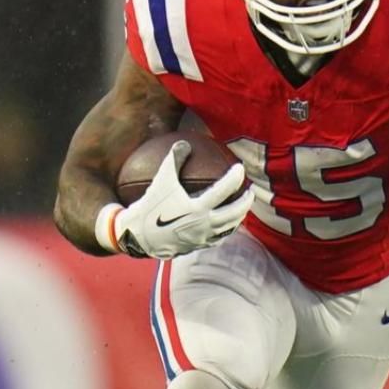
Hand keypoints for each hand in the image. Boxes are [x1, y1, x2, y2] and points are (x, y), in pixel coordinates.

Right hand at [109, 141, 251, 259]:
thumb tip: (184, 143)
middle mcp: (205, 224)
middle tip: (249, 190)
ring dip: (240, 216)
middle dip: (246, 201)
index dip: (235, 177)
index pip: (225, 190)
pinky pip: (219, 237)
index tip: (240, 168)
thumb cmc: (150, 206)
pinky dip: (227, 228)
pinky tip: (226, 222)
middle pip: (235, 212)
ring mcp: (203, 237)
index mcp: (198, 208)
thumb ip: (173, 161)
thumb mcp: (161, 181)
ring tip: (242, 207)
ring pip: (230, 227)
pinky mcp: (199, 246)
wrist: (138, 236)